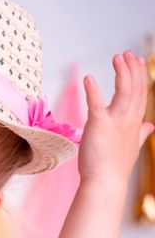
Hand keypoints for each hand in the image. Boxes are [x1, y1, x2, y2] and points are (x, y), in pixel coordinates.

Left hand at [78, 50, 153, 186]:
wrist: (104, 184)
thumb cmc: (114, 167)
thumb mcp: (132, 147)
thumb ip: (141, 133)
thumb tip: (150, 126)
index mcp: (135, 123)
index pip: (140, 94)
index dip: (139, 76)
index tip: (136, 60)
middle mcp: (128, 120)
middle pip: (134, 89)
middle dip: (132, 69)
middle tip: (126, 53)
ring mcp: (115, 122)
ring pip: (122, 92)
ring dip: (121, 73)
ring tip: (117, 58)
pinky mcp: (98, 126)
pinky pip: (96, 104)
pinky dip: (93, 90)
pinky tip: (88, 78)